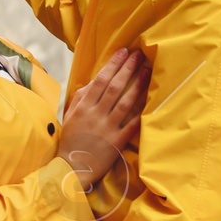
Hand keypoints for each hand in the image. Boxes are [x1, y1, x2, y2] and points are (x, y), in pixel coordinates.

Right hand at [56, 46, 149, 194]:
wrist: (71, 168)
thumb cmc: (70, 141)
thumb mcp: (70, 116)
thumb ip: (81, 98)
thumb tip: (94, 82)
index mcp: (83, 107)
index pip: (100, 80)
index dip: (113, 64)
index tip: (123, 52)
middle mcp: (95, 115)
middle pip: (114, 87)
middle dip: (127, 69)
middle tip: (139, 55)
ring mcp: (106, 128)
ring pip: (125, 102)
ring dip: (137, 85)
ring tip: (147, 71)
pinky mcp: (116, 142)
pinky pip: (131, 124)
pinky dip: (140, 111)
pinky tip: (150, 99)